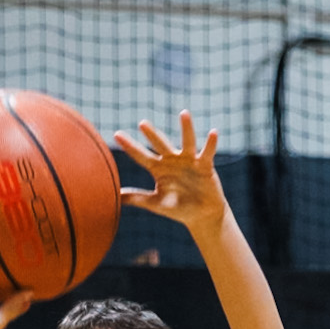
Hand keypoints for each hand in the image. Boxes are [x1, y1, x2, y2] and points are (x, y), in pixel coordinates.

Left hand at [114, 111, 225, 232]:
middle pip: (161, 144)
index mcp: (159, 168)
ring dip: (186, 128)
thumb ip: (137, 198)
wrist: (201, 215)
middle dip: (152, 135)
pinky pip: (207, 152)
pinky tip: (213, 133)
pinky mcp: (205, 165)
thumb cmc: (178, 208)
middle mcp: (172, 160)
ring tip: (184, 113)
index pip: (141, 156)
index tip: (116, 134)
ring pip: (187, 142)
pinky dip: (210, 143)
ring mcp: (189, 161)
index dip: (130, 147)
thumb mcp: (155, 203)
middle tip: (142, 123)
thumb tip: (116, 196)